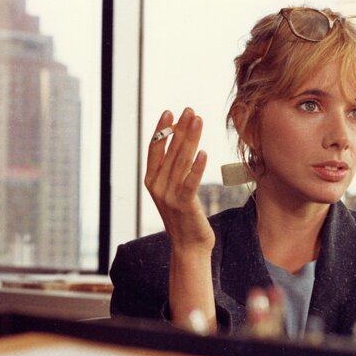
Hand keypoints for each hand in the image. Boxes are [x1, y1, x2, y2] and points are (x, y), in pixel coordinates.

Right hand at [145, 108, 214, 252]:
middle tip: (190, 110)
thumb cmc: (185, 216)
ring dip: (190, 139)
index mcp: (151, 180)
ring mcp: (169, 196)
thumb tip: (182, 144)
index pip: (155, 148)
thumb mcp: (174, 190)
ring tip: (198, 121)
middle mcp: (157, 186)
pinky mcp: (184, 204)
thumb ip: (174, 170)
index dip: (162, 129)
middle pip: (170, 150)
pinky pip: (190, 181)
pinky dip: (197, 166)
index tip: (171, 112)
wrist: (188, 246)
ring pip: (181, 161)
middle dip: (180, 128)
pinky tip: (204, 152)